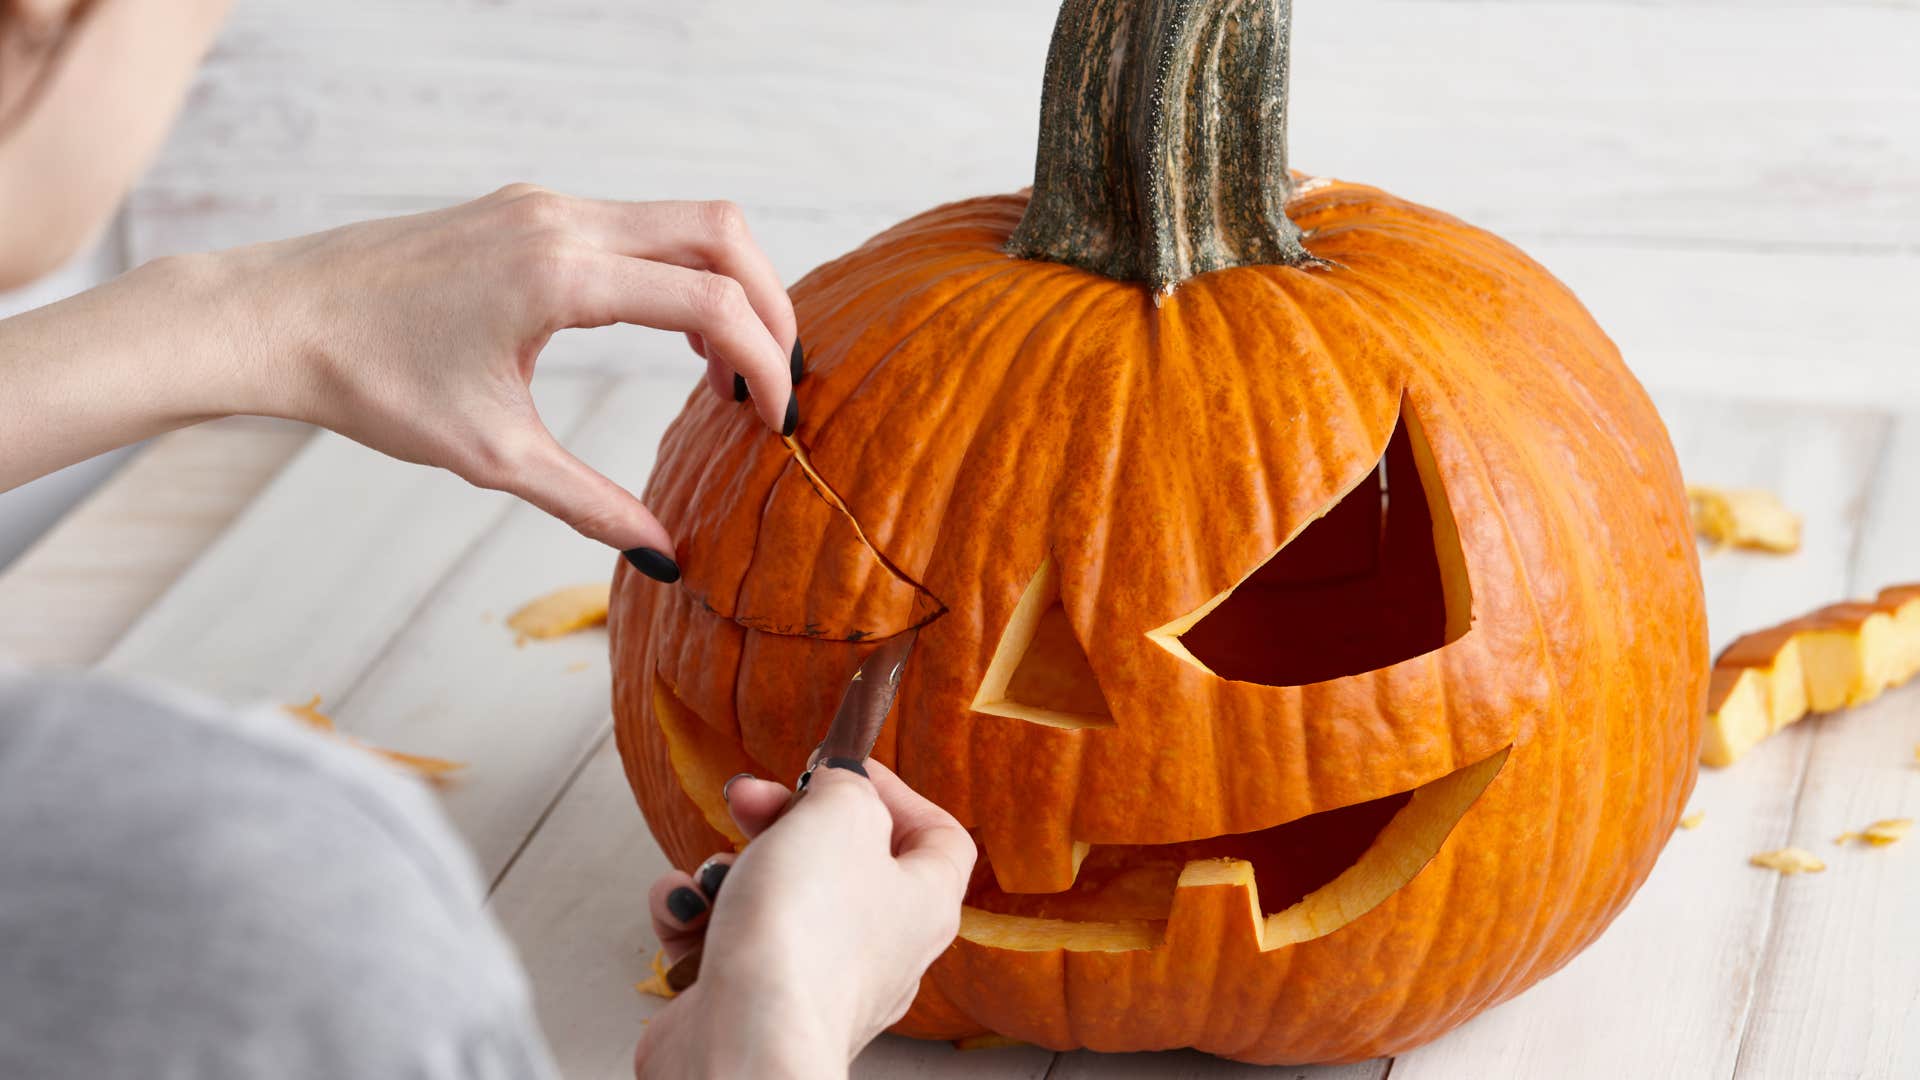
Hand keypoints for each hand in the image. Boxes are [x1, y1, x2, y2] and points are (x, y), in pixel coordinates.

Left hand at [220, 185, 799, 573]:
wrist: (275, 318)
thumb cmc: (370, 381)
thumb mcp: (491, 456)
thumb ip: (590, 504)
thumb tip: (665, 558)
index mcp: (560, 274)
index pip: (710, 303)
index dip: (764, 361)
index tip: (777, 419)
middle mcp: (561, 220)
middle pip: (721, 232)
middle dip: (771, 304)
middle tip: (775, 382)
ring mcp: (543, 204)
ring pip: (682, 221)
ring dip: (724, 287)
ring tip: (722, 372)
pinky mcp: (526, 208)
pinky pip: (635, 224)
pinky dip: (676, 274)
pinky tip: (665, 335)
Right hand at [635, 761, 975, 1078]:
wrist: (744, 1040)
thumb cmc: (806, 933)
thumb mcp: (841, 814)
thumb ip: (848, 786)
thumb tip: (840, 783)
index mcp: (923, 903)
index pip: (937, 837)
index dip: (895, 793)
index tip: (844, 771)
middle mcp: (879, 947)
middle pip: (838, 859)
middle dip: (782, 819)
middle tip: (747, 798)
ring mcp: (814, 980)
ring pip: (771, 898)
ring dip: (728, 870)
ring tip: (715, 876)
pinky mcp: (752, 1004)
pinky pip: (724, 941)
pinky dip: (697, 917)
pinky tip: (684, 911)